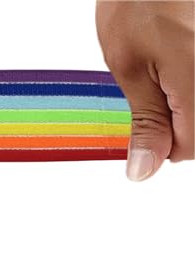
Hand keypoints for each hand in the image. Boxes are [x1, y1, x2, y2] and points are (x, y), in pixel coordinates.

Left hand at [96, 0, 193, 180]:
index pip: (188, 150)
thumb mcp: (130, 66)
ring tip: (169, 62)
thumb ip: (145, 121)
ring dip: (185, 99)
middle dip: (177, 117)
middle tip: (159, 81)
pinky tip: (178, 57)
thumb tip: (144, 168)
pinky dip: (187, 80)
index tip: (146, 117)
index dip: (160, 142)